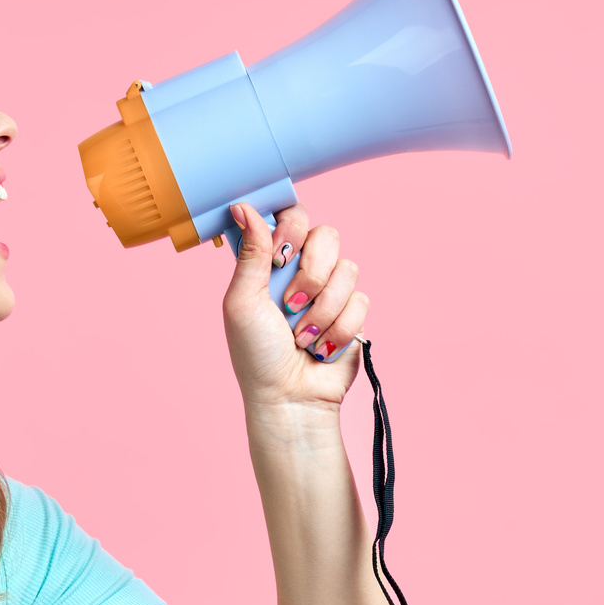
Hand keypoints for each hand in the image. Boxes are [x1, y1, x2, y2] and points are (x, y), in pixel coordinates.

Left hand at [220, 202, 367, 411]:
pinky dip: (337, 330)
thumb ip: (250, 252)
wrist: (289, 398)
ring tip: (301, 337)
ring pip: (348, 270)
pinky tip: (320, 348)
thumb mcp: (242, 301)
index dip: (292, 230)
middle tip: (289, 303)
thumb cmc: (257, 355)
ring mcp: (331, 291)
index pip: (293, 216)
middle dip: (310, 273)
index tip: (278, 257)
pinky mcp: (353, 313)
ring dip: (321, 310)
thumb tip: (243, 206)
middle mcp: (304, 271)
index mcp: (273, 263)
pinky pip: (360, 301)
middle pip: (328, 235)